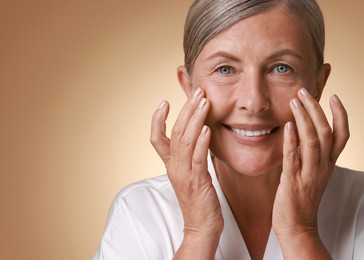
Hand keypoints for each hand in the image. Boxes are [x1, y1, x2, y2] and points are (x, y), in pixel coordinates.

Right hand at [150, 88, 222, 257]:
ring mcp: (184, 174)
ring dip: (194, 119)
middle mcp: (174, 167)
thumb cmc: (198, 200)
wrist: (201, 227)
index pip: (156, 138)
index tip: (164, 101)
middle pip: (175, 132)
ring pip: (185, 141)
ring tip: (203, 101)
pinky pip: (198, 158)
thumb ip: (190, 156)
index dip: (157, 119)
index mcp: (170, 165)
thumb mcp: (190, 175)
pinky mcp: (197, 182)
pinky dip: (201, 142)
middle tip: (197, 91)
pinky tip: (206, 128)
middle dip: (185, 109)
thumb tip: (198, 137)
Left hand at [272, 88, 348, 257]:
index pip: (342, 135)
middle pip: (325, 132)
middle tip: (304, 91)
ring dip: (304, 118)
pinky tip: (288, 126)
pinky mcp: (293, 181)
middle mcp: (322, 167)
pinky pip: (294, 157)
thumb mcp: (312, 173)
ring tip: (295, 101)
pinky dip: (292, 140)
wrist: (297, 225)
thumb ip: (311, 154)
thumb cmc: (301, 197)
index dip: (340, 115)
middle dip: (316, 109)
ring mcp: (308, 174)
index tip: (334, 96)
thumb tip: (302, 131)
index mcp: (328, 164)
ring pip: (312, 141)